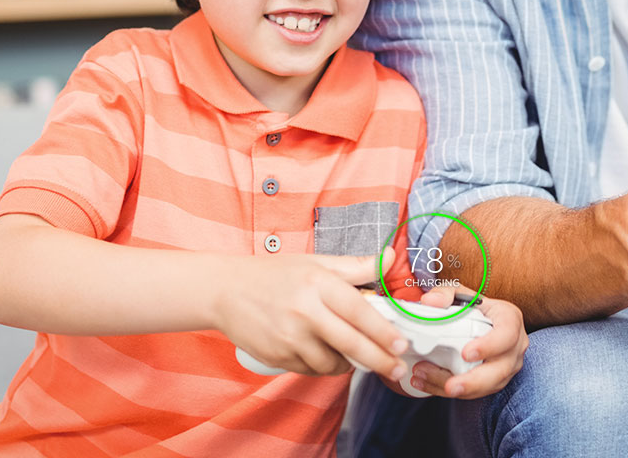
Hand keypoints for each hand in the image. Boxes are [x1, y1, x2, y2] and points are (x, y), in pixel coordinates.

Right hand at [216, 247, 408, 380]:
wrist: (225, 290)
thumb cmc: (276, 274)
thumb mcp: (316, 262)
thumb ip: (356, 266)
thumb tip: (389, 257)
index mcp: (318, 283)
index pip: (359, 311)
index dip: (383, 331)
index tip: (402, 344)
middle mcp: (304, 311)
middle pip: (351, 344)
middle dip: (380, 360)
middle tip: (398, 368)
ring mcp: (289, 337)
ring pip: (332, 363)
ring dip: (349, 364)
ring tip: (353, 355)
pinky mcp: (277, 356)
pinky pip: (311, 370)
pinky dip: (323, 366)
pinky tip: (324, 354)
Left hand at [400, 285, 527, 398]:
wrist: (485, 321)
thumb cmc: (474, 307)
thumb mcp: (461, 294)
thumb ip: (445, 294)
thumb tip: (430, 302)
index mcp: (510, 320)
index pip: (506, 334)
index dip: (489, 346)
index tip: (466, 353)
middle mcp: (514, 347)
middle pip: (500, 370)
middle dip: (473, 382)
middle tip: (450, 386)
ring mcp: (507, 367)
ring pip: (488, 386)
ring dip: (457, 389)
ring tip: (425, 379)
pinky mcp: (495, 382)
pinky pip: (476, 393)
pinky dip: (450, 390)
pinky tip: (426, 383)